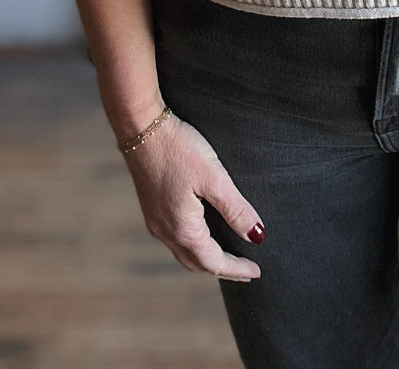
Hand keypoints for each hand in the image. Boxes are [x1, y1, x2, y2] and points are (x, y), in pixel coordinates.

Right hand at [122, 109, 265, 281]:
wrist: (141, 127)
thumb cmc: (178, 148)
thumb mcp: (214, 177)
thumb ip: (236, 209)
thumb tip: (257, 236)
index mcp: (182, 229)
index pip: (214, 262)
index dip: (237, 269)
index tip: (257, 272)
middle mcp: (165, 231)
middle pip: (197, 263)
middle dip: (222, 269)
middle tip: (245, 270)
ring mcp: (155, 220)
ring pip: (184, 252)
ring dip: (206, 259)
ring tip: (226, 256)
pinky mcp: (151, 206)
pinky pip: (175, 238)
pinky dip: (193, 245)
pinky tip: (202, 232)